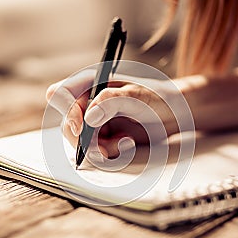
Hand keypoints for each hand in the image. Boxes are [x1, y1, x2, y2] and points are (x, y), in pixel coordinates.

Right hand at [46, 70, 185, 160]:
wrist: (176, 115)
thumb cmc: (159, 97)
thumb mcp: (138, 96)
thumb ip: (112, 101)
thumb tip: (89, 117)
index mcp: (92, 84)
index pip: (62, 94)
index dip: (67, 111)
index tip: (81, 126)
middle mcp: (90, 103)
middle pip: (68, 125)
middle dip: (85, 140)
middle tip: (103, 149)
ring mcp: (96, 122)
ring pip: (81, 143)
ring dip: (101, 148)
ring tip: (126, 142)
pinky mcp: (105, 138)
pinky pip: (97, 152)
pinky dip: (112, 152)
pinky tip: (128, 143)